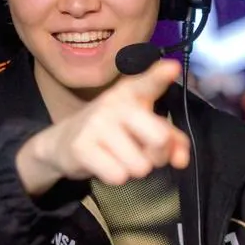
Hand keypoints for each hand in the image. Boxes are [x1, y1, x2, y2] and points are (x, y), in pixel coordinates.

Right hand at [17, 60, 190, 195]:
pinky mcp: (81, 146)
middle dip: (158, 156)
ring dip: (134, 169)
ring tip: (120, 157)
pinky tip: (104, 164)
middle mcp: (115, 104)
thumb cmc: (114, 133)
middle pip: (160, 138)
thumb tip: (181, 160)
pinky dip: (116, 177)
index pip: (148, 82)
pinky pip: (118, 176)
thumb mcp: (144, 128)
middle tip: (144, 153)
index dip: (161, 76)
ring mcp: (96, 123)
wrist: (64, 142)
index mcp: (133, 94)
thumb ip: (172, 140)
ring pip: (140, 165)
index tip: (172, 68)